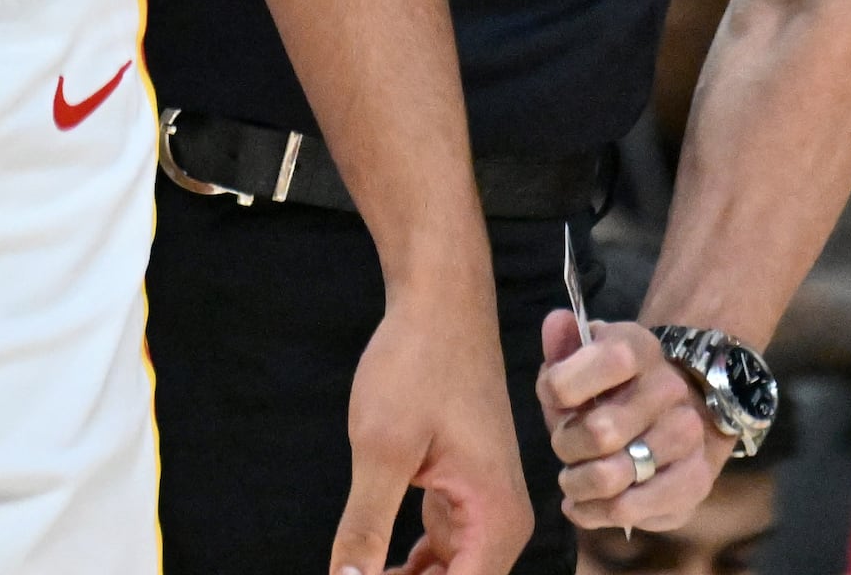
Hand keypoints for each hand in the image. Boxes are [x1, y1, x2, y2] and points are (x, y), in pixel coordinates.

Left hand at [332, 277, 530, 572]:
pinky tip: (371, 562)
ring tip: (356, 569)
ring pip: (448, 574)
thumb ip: (365, 526)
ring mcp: (485, 507)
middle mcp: (501, 520)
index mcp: (496, 518)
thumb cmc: (418, 362)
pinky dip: (408, 563)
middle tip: (349, 574)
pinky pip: (442, 550)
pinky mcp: (465, 493)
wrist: (441, 302)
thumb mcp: (381, 447)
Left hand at [536, 312, 720, 535]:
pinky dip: (596, 513)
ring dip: (578, 484)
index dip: (561, 386)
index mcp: (638, 348)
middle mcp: (670, 388)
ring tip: (572, 480)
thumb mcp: (581, 361)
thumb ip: (562, 347)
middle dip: (566, 445)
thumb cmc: (611, 390)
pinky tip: (583, 506)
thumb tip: (557, 322)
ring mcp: (687, 436)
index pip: (603, 362)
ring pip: (612, 476)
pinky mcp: (694, 481)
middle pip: (600, 431)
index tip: (553, 397)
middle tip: (564, 447)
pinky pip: (632, 509)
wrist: (671, 415)